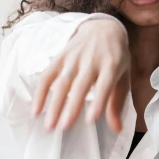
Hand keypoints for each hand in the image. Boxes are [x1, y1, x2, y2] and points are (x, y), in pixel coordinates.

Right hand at [31, 18, 129, 132]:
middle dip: (71, 107)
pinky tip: (36, 111)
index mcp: (111, 65)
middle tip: (63, 128)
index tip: (91, 120)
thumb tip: (118, 130)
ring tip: (48, 125)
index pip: (104, 85)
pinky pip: (47, 75)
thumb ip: (117, 103)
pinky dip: (40, 93)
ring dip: (53, 104)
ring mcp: (74, 58)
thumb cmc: (116, 58)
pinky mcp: (60, 57)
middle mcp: (91, 60)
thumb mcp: (122, 77)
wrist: (103, 28)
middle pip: (80, 85)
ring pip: (62, 82)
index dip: (98, 101)